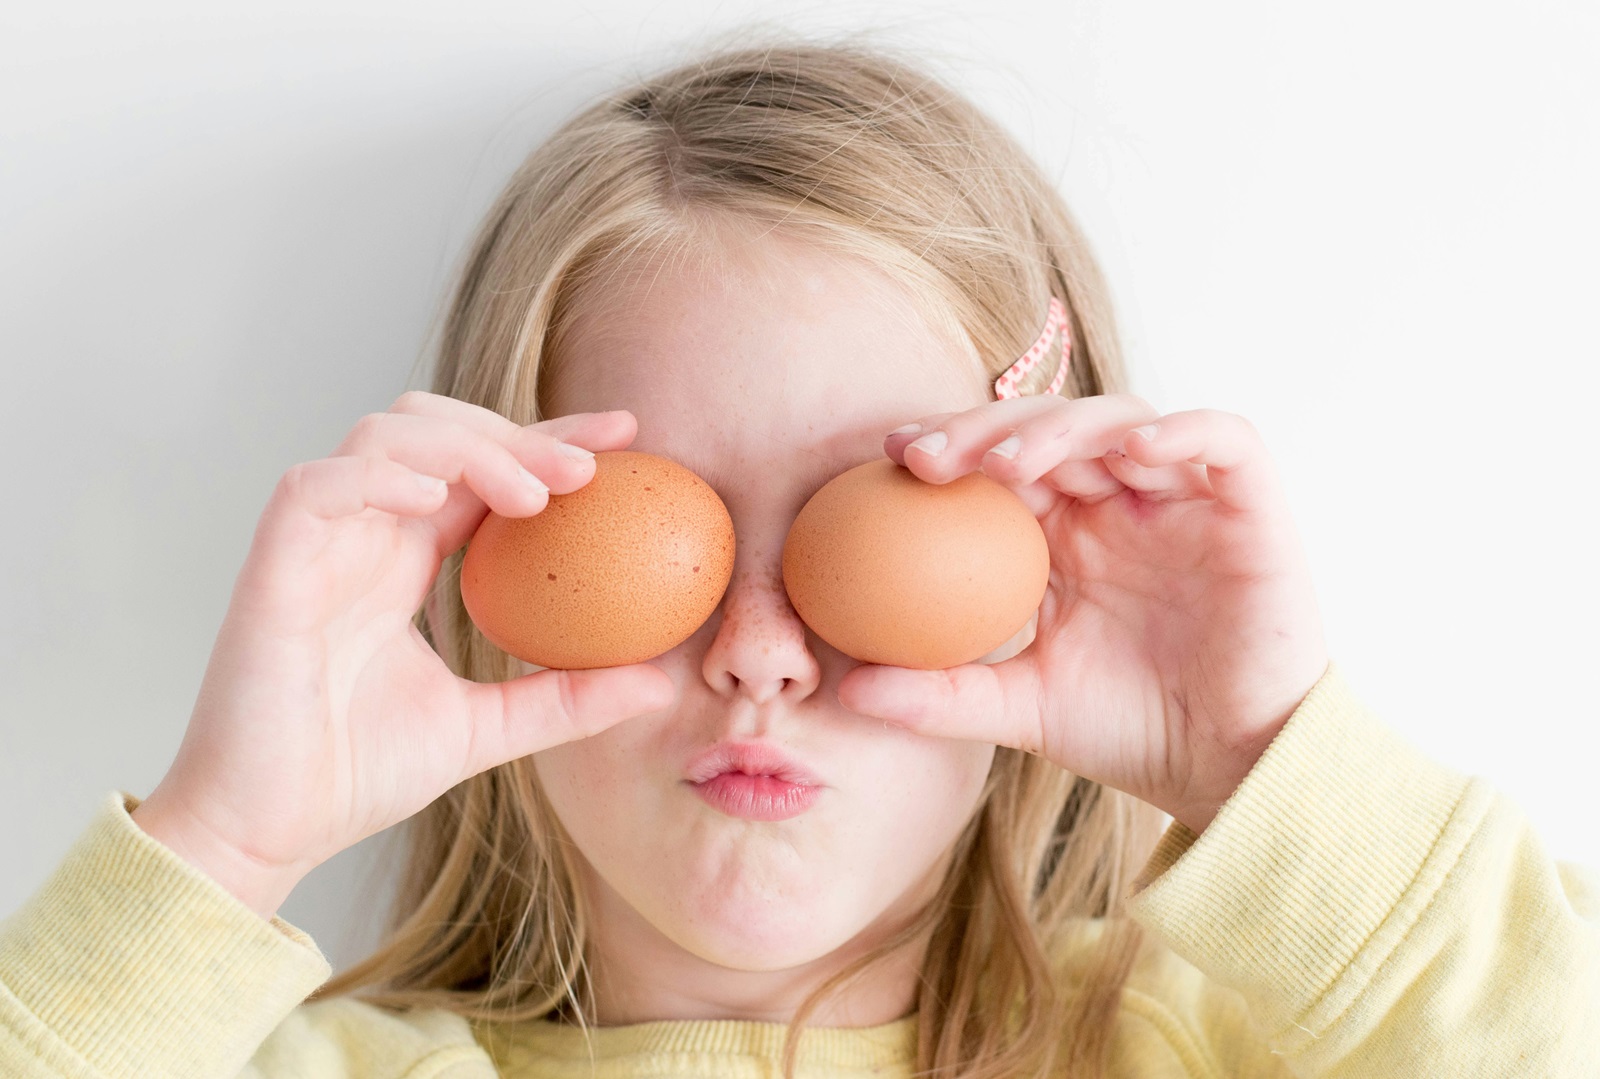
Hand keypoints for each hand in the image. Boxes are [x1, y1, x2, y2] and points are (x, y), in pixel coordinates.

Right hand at [133, 392, 674, 917]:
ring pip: (381, 436)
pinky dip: (375, 475)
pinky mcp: (271, 568)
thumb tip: (661, 684)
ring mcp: (315, 545)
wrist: (266, 834)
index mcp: (404, 561)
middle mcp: (363, 537)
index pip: (482, 472)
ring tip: (530, 496)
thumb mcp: (488, 729)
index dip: (549, 441)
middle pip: (437, 429)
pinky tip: (434, 494)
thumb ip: (566, 699)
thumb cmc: (356, 776)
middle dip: (516, 433)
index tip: (627, 439)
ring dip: (463, 446)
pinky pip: (315, 487)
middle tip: (590, 468)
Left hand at [837, 392, 1329, 834]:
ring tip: (1010, 462)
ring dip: (1063, 428)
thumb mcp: (1019, 710)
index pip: (1000, 465)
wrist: (1231, 770)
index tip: (889, 458)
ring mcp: (1183, 500)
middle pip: (1049, 428)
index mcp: (1064, 535)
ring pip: (1122, 421)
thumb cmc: (1129, 733)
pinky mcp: (1250, 506)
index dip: (949, 446)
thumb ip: (939, 694)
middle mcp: (1120, 504)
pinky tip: (1133, 450)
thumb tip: (845, 691)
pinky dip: (1183, 431)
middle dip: (985, 428)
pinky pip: (1225, 441)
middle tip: (928, 456)